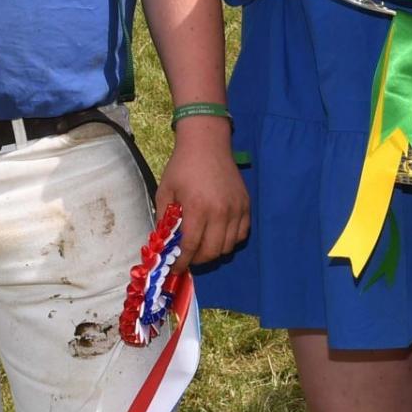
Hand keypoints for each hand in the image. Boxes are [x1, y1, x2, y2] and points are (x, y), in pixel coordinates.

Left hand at [156, 125, 249, 265]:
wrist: (207, 144)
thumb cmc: (182, 166)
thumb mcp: (165, 191)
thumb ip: (165, 219)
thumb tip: (165, 243)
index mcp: (197, 208)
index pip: (191, 247)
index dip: (182, 262)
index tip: (176, 268)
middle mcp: (220, 212)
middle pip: (212, 252)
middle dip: (198, 260)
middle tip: (189, 258)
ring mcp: (236, 209)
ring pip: (229, 246)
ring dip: (214, 251)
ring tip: (203, 246)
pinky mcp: (246, 205)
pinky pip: (242, 234)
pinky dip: (230, 240)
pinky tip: (219, 234)